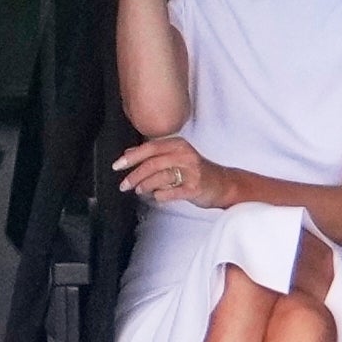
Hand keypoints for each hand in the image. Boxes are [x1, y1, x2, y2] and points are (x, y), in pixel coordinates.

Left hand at [114, 136, 232, 208]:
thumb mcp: (176, 157)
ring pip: (159, 177)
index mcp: (178, 145)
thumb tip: (129, 153)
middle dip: (134, 176)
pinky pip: (170, 192)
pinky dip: (160, 195)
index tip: (117, 166)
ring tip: (140, 191)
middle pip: (152, 164)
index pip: (149, 148)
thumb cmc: (197, 171)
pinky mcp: (195, 187)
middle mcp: (184, 155)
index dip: (131, 157)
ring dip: (145, 186)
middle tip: (124, 185)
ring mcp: (191, 171)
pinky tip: (158, 196)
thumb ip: (153, 154)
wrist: (224, 184)